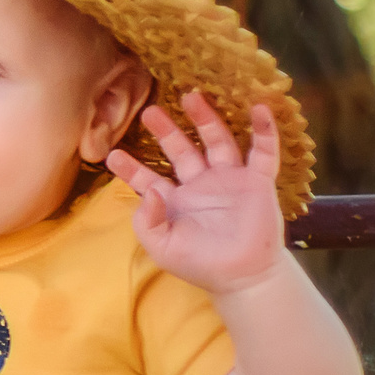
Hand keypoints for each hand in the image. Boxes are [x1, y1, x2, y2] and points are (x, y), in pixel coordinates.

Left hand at [106, 92, 286, 295]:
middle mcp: (200, 184)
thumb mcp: (162, 247)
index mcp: (175, 201)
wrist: (242, 277)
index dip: (130, 167)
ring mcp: (230, 180)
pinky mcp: (258, 182)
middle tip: (149, 111)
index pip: (147, 178)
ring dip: (206, 119)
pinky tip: (259, 109)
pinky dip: (263, 130)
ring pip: (217, 141)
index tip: (111, 153)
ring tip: (192, 96)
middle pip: (180, 149)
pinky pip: (263, 151)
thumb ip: (148, 220)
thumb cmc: (199, 265)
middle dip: (166, 131)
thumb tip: (151, 190)